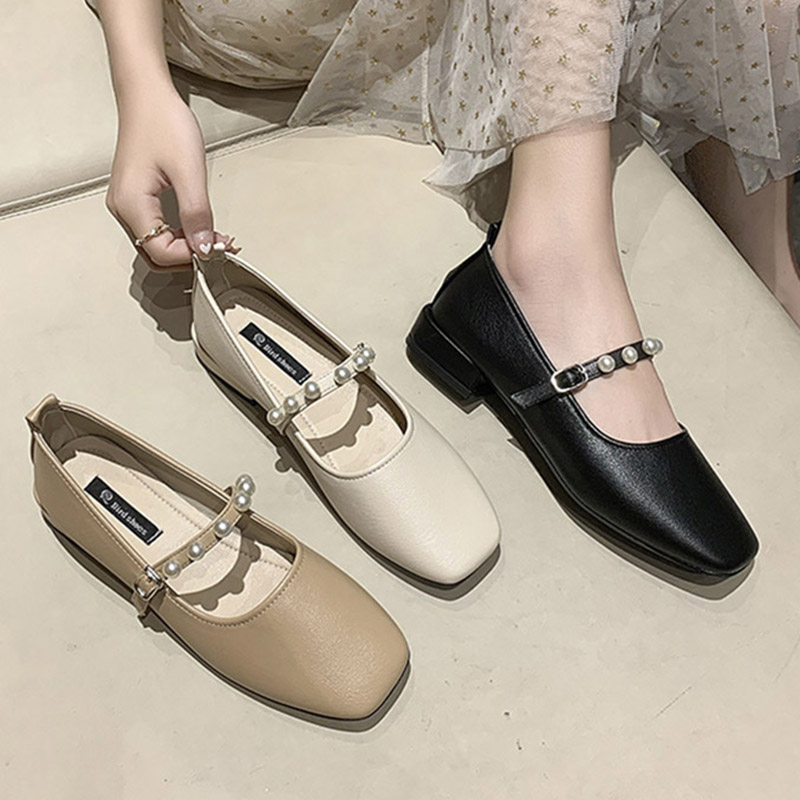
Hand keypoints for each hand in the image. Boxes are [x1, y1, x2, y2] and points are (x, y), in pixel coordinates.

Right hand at [106, 86, 233, 267]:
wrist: (147, 96)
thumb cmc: (164, 123)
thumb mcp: (188, 171)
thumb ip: (196, 213)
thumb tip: (203, 248)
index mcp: (131, 204)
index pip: (159, 252)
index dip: (191, 256)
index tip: (218, 248)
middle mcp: (123, 208)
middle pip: (155, 254)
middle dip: (189, 256)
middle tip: (219, 246)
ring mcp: (127, 204)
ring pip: (155, 244)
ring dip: (185, 247)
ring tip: (213, 237)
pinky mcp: (135, 198)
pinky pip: (155, 229)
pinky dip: (178, 235)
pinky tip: (198, 228)